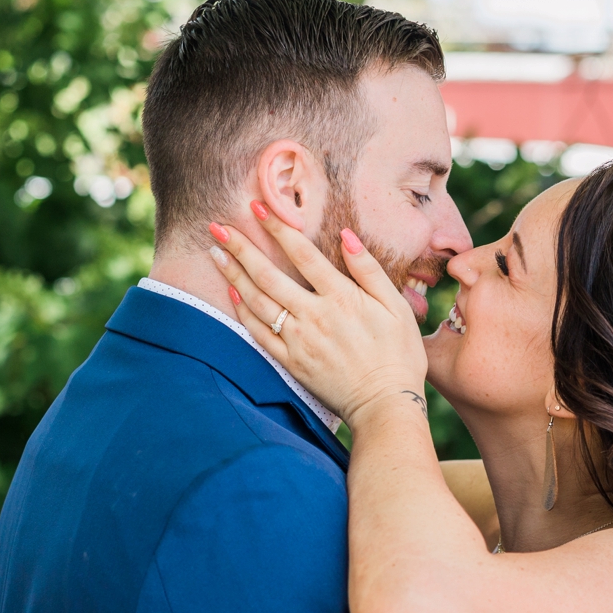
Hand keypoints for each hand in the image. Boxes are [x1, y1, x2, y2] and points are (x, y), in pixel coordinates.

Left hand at [207, 205, 428, 425]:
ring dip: (234, 275)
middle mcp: (315, 316)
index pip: (302, 254)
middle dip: (241, 249)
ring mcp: (300, 340)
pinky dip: (243, 312)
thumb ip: (369, 270)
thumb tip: (346, 236)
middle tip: (217, 227)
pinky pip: (260, 334)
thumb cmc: (398, 355)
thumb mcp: (396, 308)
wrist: (386, 404)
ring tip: (215, 253)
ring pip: (258, 302)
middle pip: (269, 275)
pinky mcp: (291, 362)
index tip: (257, 208)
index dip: (278, 229)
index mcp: (342, 298)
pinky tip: (232, 293)